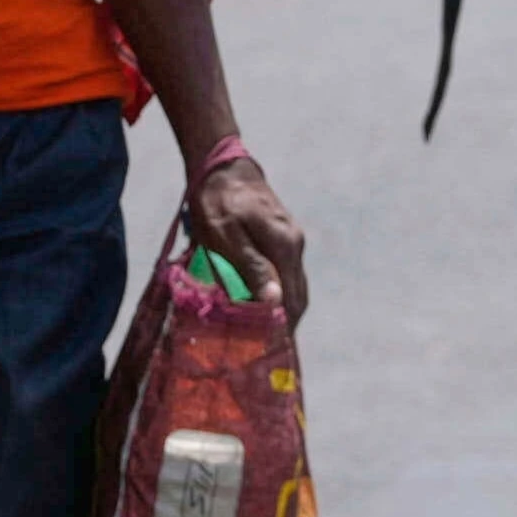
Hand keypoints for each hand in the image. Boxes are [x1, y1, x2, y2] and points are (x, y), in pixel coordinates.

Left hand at [178, 137, 312, 336]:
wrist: (221, 166)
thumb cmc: (217, 202)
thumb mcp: (226, 237)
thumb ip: (252, 267)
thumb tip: (275, 302)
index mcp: (285, 247)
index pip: (293, 300)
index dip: (283, 328)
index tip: (265, 350)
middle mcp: (295, 245)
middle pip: (299, 296)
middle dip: (284, 324)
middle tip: (261, 348)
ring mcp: (292, 240)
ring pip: (293, 285)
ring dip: (279, 309)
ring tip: (257, 331)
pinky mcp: (283, 237)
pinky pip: (285, 272)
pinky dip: (275, 292)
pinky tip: (257, 302)